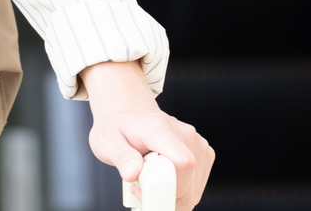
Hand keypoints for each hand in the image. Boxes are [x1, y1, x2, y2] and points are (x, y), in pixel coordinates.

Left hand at [80, 59, 214, 208]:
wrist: (129, 113)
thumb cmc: (118, 127)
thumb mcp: (107, 140)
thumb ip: (120, 157)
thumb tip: (133, 172)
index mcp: (160, 128)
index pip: (182, 163)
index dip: (168, 187)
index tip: (144, 189)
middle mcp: (184, 134)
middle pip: (188, 184)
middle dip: (163, 196)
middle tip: (139, 185)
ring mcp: (197, 144)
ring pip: (193, 190)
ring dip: (170, 195)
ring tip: (148, 179)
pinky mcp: (204, 154)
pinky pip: (195, 186)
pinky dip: (179, 191)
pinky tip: (162, 179)